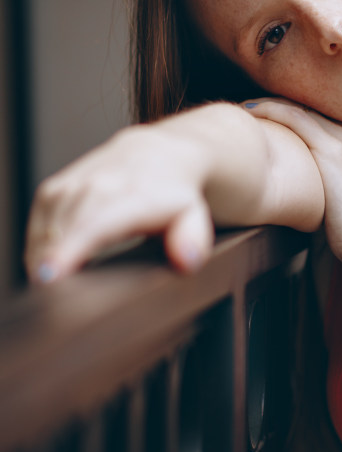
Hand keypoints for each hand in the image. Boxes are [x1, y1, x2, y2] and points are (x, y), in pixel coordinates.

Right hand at [25, 124, 213, 282]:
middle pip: (64, 228)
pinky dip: (37, 243)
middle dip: (49, 261)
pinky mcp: (56, 187)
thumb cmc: (175, 194)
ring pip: (46, 223)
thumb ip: (192, 239)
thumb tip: (186, 260)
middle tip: (48, 297)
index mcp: (134, 196)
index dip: (70, 250)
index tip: (49, 275)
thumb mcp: (194, 217)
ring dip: (41, 256)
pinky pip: (38, 218)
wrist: (157, 154)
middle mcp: (99, 184)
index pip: (96, 223)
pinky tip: (44, 263)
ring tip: (47, 286)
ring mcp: (73, 184)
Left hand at [243, 98, 341, 264]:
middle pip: (308, 104)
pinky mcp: (333, 150)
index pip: (317, 110)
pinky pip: (294, 117)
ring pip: (299, 106)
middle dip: (277, 102)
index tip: (263, 110)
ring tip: (244, 107)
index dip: (288, 107)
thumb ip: (327, 175)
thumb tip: (298, 178)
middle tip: (248, 105)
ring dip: (268, 103)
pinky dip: (269, 110)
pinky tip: (249, 112)